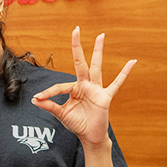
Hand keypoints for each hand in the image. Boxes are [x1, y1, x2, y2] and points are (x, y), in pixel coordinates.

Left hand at [31, 27, 135, 146]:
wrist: (90, 136)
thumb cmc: (77, 123)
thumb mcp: (61, 114)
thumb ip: (49, 106)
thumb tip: (34, 99)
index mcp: (74, 88)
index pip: (60, 86)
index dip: (48, 93)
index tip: (38, 98)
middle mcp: (85, 85)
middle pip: (81, 62)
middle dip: (77, 47)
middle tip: (75, 29)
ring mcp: (96, 89)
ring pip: (97, 67)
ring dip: (98, 51)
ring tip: (101, 35)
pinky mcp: (105, 97)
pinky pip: (116, 83)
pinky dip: (124, 73)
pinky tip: (132, 61)